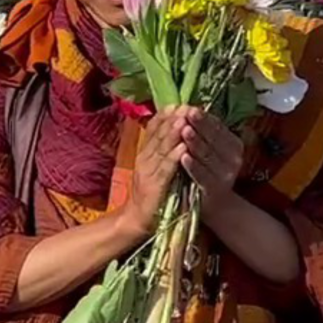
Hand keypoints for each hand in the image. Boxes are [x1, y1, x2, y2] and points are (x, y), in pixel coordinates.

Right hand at [120, 106, 187, 237]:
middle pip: (158, 135)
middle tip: (184, 106)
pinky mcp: (155, 187)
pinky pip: (165, 170)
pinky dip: (174, 157)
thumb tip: (173, 129)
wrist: (137, 219)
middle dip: (171, 120)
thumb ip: (160, 150)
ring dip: (173, 134)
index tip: (177, 104)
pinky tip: (183, 148)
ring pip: (161, 149)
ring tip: (184, 120)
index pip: (153, 129)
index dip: (164, 116)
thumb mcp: (153, 167)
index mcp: (144, 153)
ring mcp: (148, 172)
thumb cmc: (149, 193)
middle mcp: (144, 159)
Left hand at [174, 108, 245, 201]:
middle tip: (186, 114)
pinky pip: (202, 175)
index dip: (205, 118)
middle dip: (199, 126)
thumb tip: (188, 107)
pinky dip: (193, 165)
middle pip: (214, 139)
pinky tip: (183, 156)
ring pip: (208, 156)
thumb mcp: (211, 148)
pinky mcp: (214, 189)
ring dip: (195, 142)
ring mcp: (225, 175)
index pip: (219, 128)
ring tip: (184, 131)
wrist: (215, 203)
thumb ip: (204, 131)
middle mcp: (234, 159)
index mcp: (234, 144)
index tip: (191, 108)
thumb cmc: (208, 169)